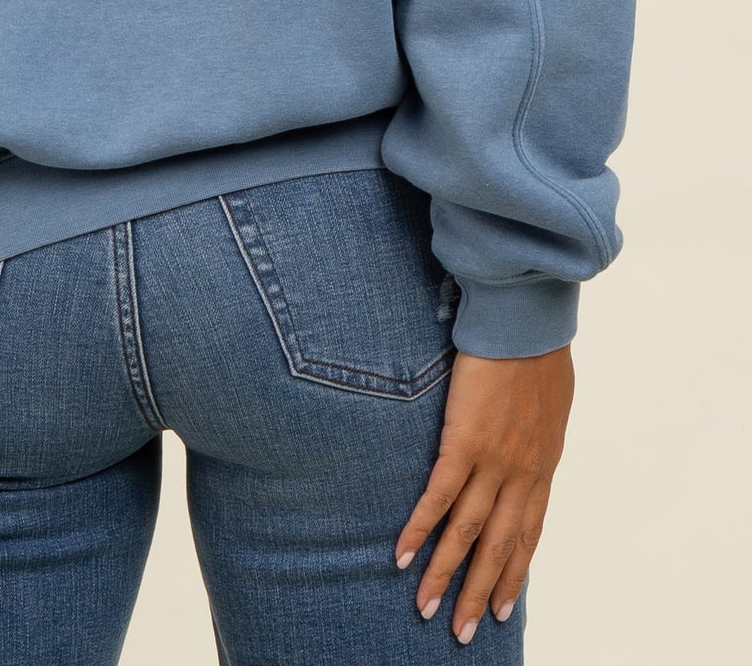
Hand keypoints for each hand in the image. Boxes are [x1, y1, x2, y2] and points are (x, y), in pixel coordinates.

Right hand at [394, 344, 574, 643]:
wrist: (526, 321)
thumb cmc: (539, 349)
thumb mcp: (551, 401)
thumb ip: (538, 429)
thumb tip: (532, 435)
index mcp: (542, 465)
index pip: (527, 534)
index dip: (514, 574)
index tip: (502, 608)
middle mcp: (521, 473)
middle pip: (497, 547)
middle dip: (479, 593)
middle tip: (461, 631)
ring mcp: (493, 461)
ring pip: (467, 533)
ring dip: (444, 574)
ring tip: (425, 608)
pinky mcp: (464, 442)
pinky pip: (438, 497)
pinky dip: (419, 529)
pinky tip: (402, 554)